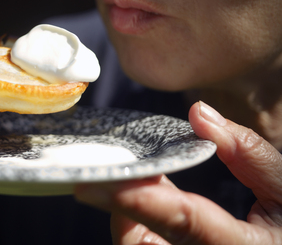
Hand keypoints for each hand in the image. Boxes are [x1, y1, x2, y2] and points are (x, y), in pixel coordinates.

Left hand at [75, 101, 281, 243]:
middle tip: (115, 167)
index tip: (97, 183)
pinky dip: (135, 219)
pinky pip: (141, 242)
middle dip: (121, 203)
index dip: (139, 200)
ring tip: (144, 177)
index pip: (183, 222)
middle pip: (140, 241)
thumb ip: (248, 152)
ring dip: (126, 209)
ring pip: (134, 244)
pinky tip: (148, 194)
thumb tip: (198, 113)